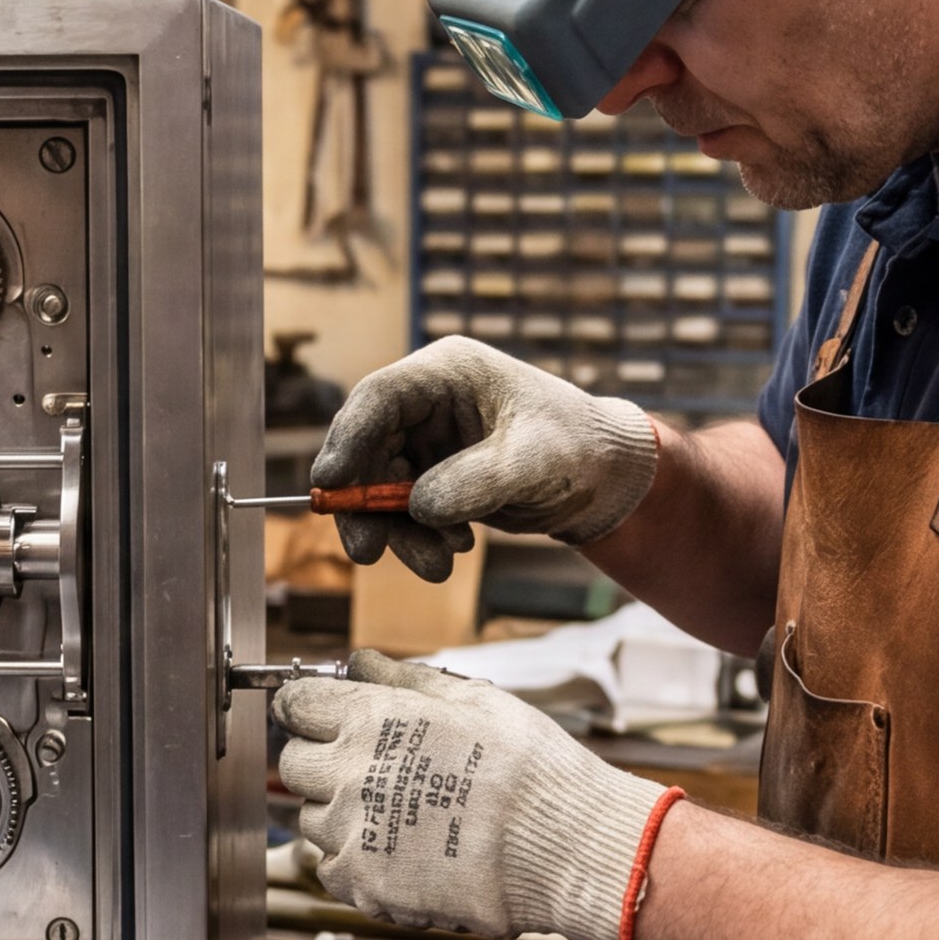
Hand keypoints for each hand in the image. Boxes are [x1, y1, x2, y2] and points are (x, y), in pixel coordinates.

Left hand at [271, 651, 673, 939]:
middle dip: (320, 761)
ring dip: (341, 814)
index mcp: (369, 720)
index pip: (297, 706)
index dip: (307, 708)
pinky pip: (333, 869)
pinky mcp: (364, 884)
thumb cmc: (529, 768)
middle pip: (294, 765)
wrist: (562, 847)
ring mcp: (352, 834)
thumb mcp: (473, 699)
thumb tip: (361, 663)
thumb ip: (404, 680)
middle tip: (368, 769)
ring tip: (401, 815)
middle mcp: (348, 775)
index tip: (319, 715)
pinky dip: (356, 862)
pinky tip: (402, 852)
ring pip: (313, 820)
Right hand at [312, 337, 661, 579]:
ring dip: (398, 532)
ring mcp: (431, 441)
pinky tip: (453, 551)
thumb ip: (474, 482)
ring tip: (435, 566)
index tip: (329, 484)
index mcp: (448, 373)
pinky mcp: (439, 477)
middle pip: (368, 448)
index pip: (379, 398)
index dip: (347, 439)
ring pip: (382, 487)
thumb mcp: (532, 463)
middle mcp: (430, 402)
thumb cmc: (580, 448)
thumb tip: (418, 507)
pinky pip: (406, 510)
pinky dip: (419, 537)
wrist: (609, 479)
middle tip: (367, 551)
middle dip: (365, 504)